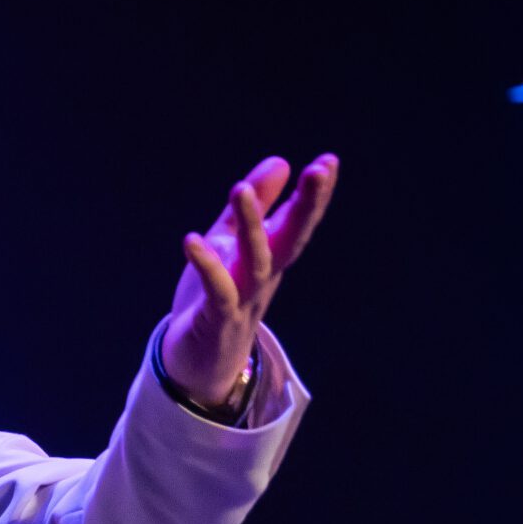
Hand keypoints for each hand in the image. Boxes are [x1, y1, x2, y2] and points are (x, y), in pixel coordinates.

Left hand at [162, 154, 339, 411]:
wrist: (198, 363)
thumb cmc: (217, 297)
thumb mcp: (232, 243)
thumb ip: (254, 205)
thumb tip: (281, 161)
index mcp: (270, 257)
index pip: (297, 221)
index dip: (315, 194)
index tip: (330, 160)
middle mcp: (264, 276)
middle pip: (292, 239)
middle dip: (307, 205)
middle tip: (318, 170)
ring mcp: (244, 298)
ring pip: (256, 260)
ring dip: (251, 225)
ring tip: (240, 188)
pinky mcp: (218, 319)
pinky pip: (217, 290)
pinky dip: (207, 266)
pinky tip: (192, 240)